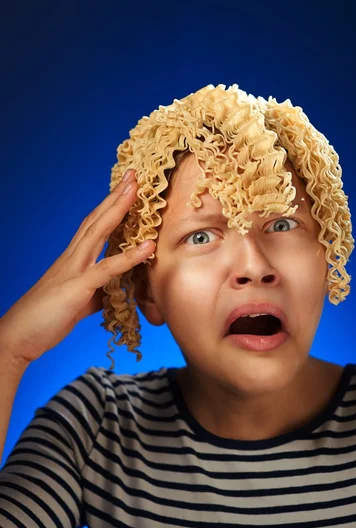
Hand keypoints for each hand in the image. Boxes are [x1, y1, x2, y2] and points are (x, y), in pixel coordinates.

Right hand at [0, 170, 154, 364]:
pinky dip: (129, 257)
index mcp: (73, 260)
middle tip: (133, 174)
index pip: (93, 225)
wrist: (18, 336)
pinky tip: (147, 247)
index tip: (125, 188)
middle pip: (96, 219)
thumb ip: (98, 292)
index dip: (109, 206)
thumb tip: (116, 292)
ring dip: (118, 209)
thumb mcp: (79, 301)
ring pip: (98, 232)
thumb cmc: (46, 319)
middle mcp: (72, 258)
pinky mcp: (78, 288)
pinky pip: (107, 269)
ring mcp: (74, 270)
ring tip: (136, 190)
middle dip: (115, 196)